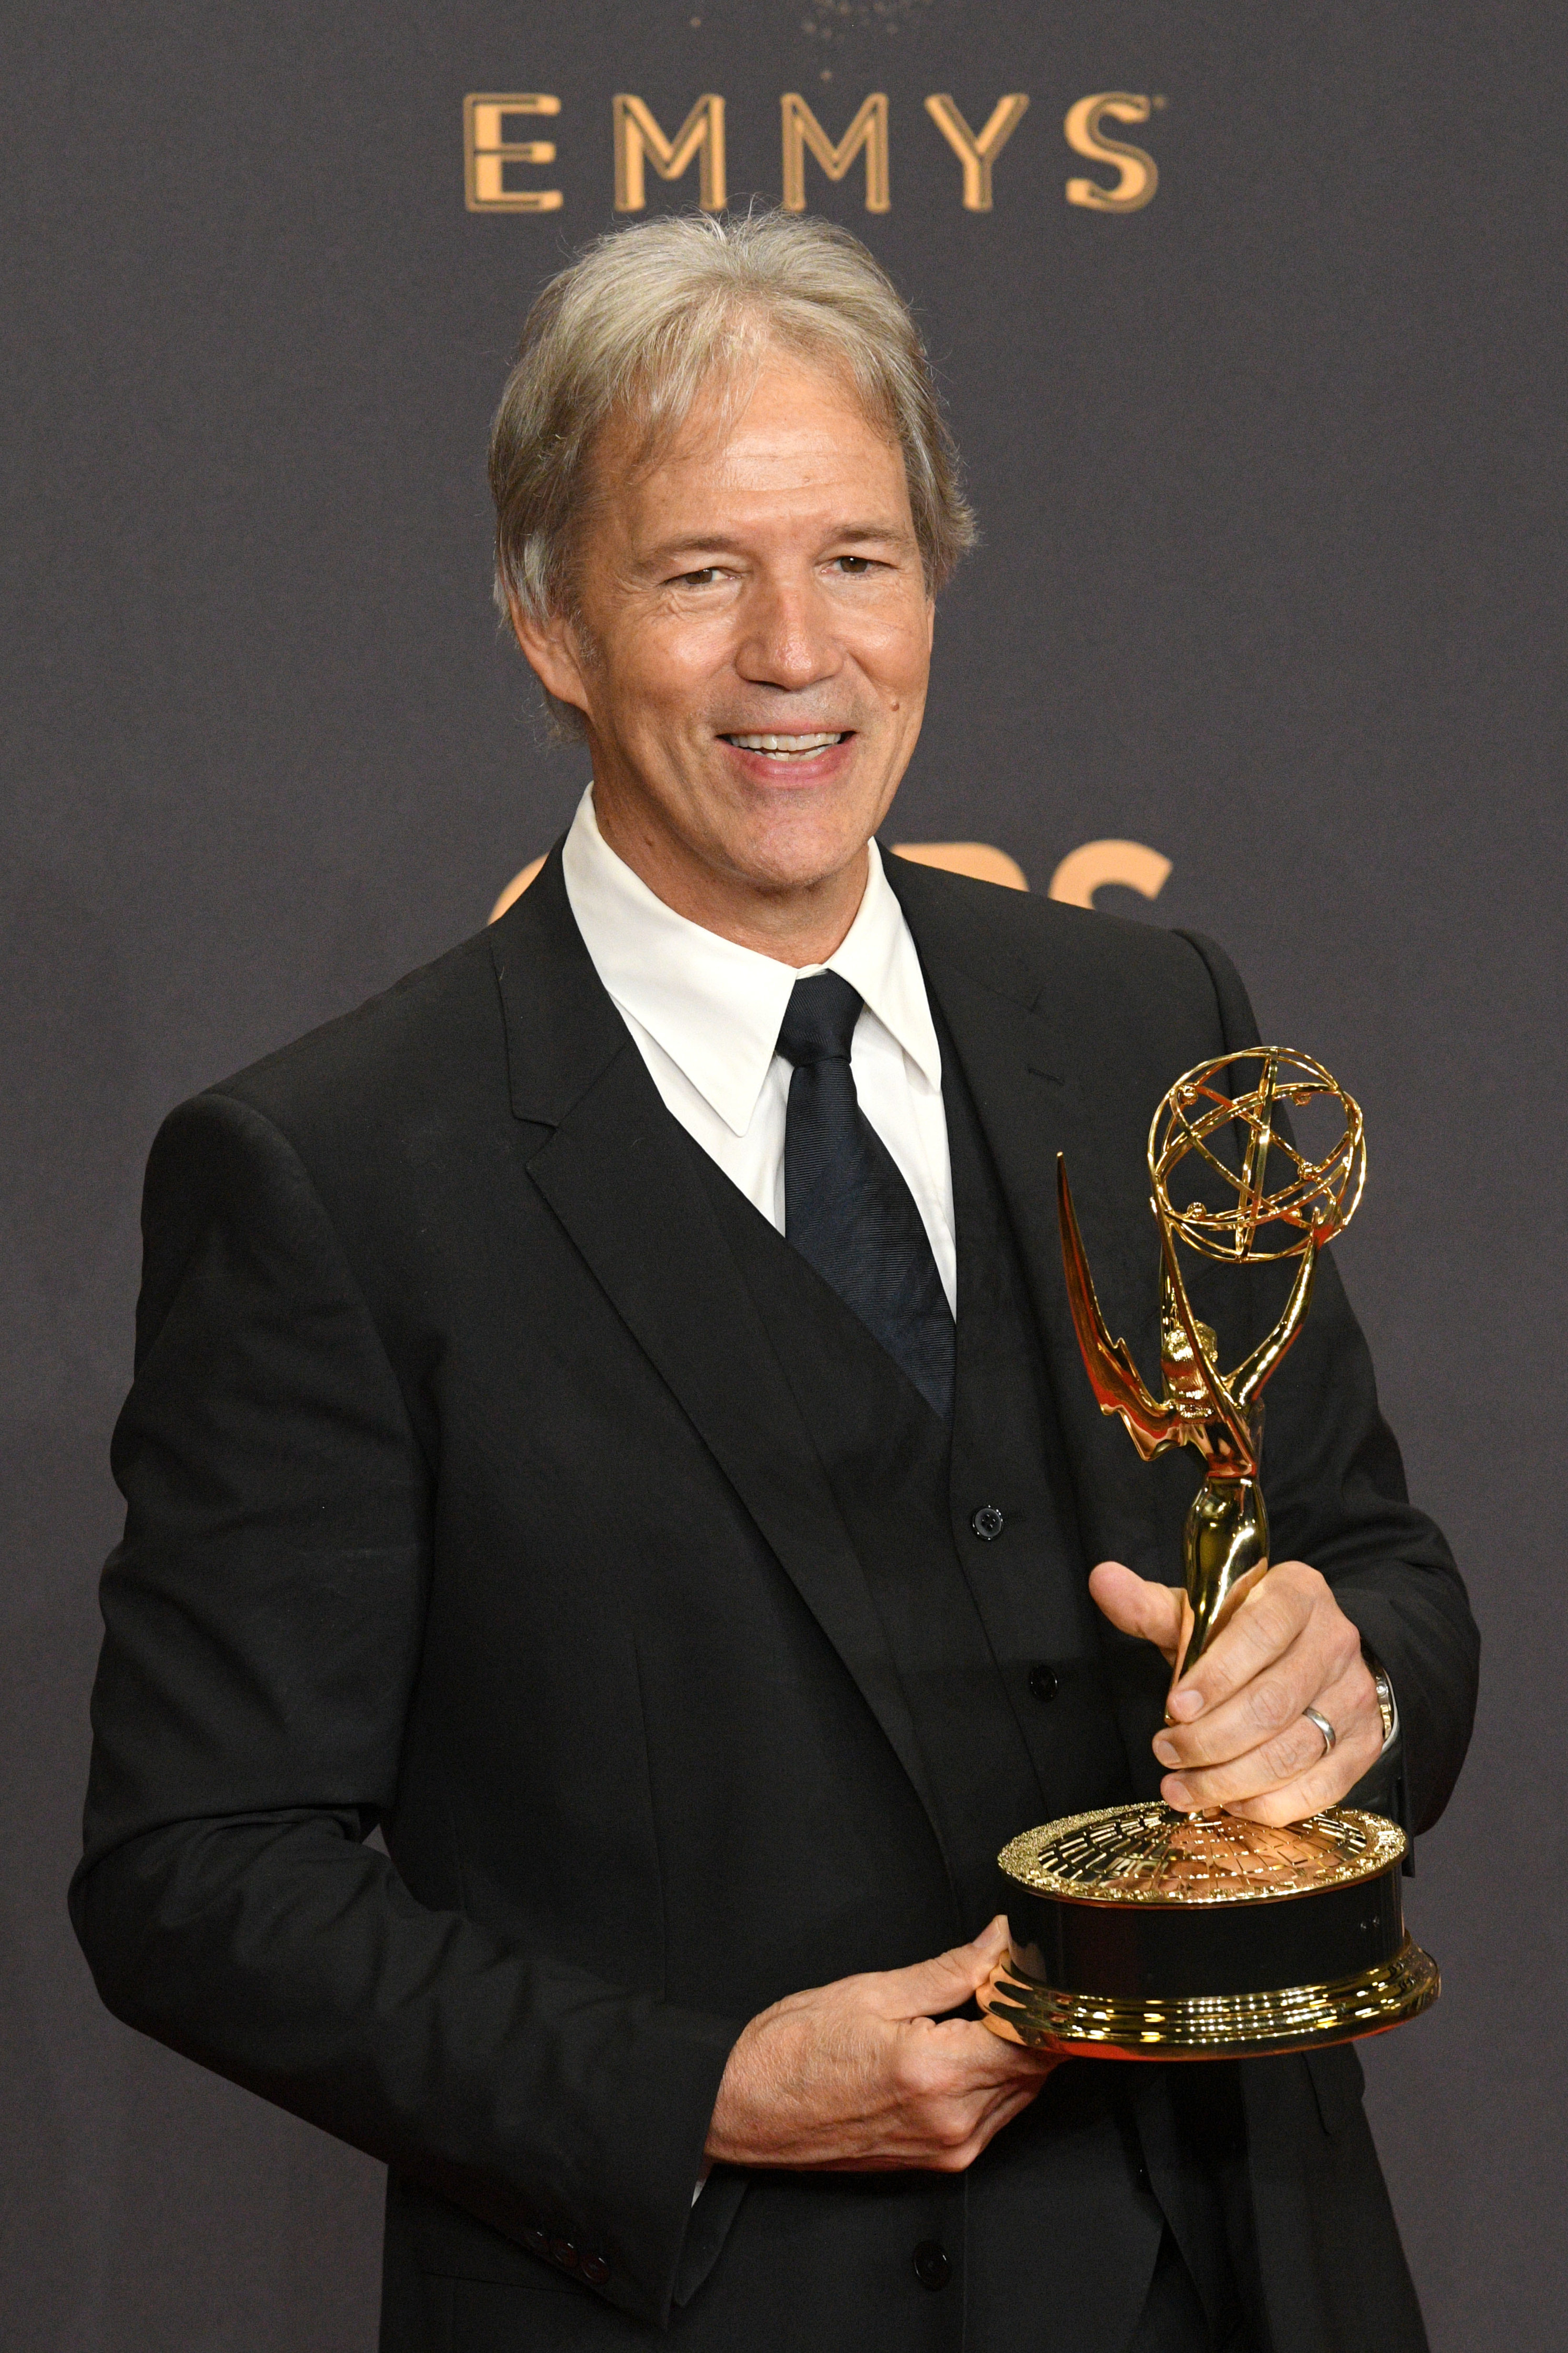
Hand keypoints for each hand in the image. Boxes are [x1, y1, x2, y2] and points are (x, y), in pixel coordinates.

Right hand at [703, 1916, 1057, 2171]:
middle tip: (1006, 1975)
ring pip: (1020, 2093)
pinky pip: (994, 2116)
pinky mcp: (939, 2162)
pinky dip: (995, 2078)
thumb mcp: (873, 1991)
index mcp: (938, 2074)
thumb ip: (952, 1969)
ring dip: (1015, 2050)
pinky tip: (967, 2046)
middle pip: (1035, 2068)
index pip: (1034, 2037)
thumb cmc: (790, 2051)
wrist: (742, 2109)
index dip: (1040, 1996)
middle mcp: (953, 2123)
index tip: (1028, 1964)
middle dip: (1030, 2019)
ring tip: (982, 2007)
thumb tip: (1000, 1941)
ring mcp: (948, 2150)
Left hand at [1090, 1558, 1383, 1826]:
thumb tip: (1102, 1580)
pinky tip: (1229, 1801)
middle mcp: (1334, 1642)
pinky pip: (1319, 1788)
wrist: (1322, 1653)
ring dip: (1228, 1779)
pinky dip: (1268, 1803)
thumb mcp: (1205, 1613)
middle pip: (1272, 1704)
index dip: (1215, 1676)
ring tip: (1182, 1788)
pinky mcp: (1364, 1745)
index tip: (1174, 1708)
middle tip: (1165, 1753)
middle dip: (1209, 1739)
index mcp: (1296, 1594)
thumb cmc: (1249, 1634)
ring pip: (1291, 1752)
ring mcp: (1355, 1697)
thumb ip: (1152, 1606)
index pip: (1259, 1633)